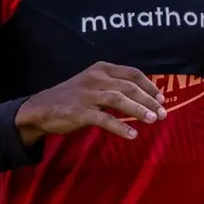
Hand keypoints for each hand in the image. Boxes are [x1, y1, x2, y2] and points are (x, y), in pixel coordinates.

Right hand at [15, 62, 167, 144]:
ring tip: (153, 120)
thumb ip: (114, 87)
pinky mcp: (79, 111)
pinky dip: (120, 127)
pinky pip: (104, 119)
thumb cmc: (72, 98)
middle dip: (149, 100)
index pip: (132, 73)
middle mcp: (96, 78)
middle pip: (129, 86)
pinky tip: (132, 135)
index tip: (161, 98)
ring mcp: (87, 94)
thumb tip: (143, 98)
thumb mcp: (93, 84)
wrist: (40, 108)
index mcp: (101, 69)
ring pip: (119, 99)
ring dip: (139, 110)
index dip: (149, 85)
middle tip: (163, 113)